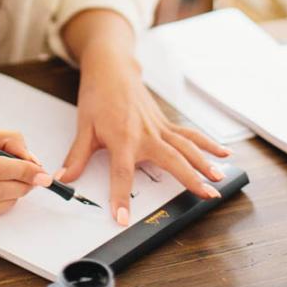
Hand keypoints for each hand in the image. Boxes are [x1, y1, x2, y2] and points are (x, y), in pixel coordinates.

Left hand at [58, 40, 230, 225]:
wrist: (111, 69)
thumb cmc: (98, 95)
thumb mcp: (84, 127)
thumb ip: (77, 156)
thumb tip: (63, 178)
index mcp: (123, 138)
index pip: (121, 174)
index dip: (120, 197)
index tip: (122, 218)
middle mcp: (145, 134)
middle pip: (171, 159)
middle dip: (190, 179)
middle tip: (206, 196)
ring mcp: (159, 127)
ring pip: (186, 147)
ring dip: (204, 162)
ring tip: (219, 180)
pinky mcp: (165, 123)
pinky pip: (189, 135)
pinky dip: (207, 144)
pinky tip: (224, 153)